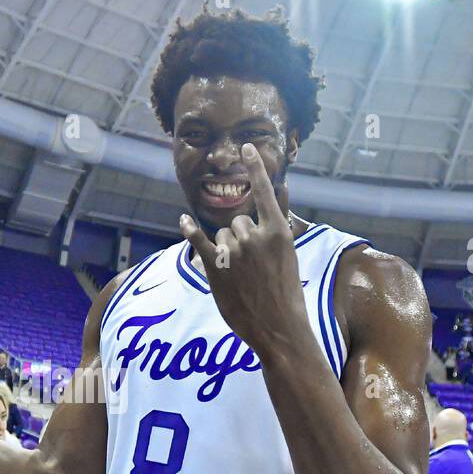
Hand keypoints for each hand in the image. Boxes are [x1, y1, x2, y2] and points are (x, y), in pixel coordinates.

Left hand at [179, 142, 301, 350]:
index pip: (264, 191)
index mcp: (278, 232)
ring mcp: (234, 252)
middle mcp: (254, 237)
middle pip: (237, 221)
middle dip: (241, 237)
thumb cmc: (286, 292)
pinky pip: (199, 240)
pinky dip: (189, 229)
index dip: (255, 168)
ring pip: (221, 234)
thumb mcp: (290, 254)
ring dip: (226, 248)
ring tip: (240, 273)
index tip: (246, 147)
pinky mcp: (216, 268)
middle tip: (252, 264)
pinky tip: (182, 218)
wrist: (278, 327)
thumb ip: (278, 223)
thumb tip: (282, 191)